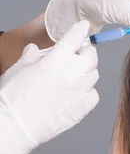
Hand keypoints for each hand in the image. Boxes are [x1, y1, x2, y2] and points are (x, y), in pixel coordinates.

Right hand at [0, 20, 98, 149]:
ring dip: (86, 72)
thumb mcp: (18, 69)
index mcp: (55, 60)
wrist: (16, 126)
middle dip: (86, 52)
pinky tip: (77, 93)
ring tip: (74, 76)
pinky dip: (88, 91)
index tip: (83, 27)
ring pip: (94, 75)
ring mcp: (80, 92)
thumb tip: (35, 50)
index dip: (80, 30)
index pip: (75, 38)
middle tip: (78, 54)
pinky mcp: (83, 108)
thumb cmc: (13, 98)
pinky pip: (94, 94)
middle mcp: (72, 74)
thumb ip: (30, 56)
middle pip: (91, 56)